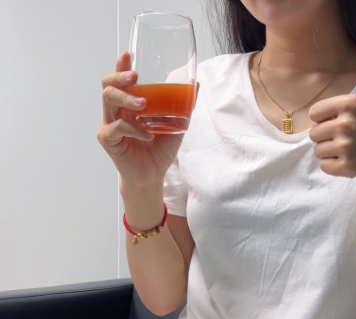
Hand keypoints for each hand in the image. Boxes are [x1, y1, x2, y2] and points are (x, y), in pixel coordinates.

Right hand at [97, 51, 199, 188]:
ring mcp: (110, 123)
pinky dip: (134, 129)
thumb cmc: (159, 150)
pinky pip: (117, 127)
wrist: (152, 175)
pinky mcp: (108, 139)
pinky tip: (147, 136)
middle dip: (120, 76)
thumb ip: (183, 106)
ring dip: (126, 98)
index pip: (120, 79)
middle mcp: (116, 110)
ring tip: (143, 104)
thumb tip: (196, 84)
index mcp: (129, 103)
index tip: (128, 54)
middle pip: (108, 84)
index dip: (121, 65)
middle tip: (135, 77)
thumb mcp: (176, 125)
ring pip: (108, 100)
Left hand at [308, 34, 355, 180]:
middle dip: (327, 136)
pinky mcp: (347, 166)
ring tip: (349, 148)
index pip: (315, 113)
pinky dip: (333, 166)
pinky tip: (349, 160)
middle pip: (314, 133)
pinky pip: (324, 166)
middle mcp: (346, 125)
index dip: (325, 118)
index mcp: (349, 104)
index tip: (340, 120)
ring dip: (329, 151)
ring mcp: (347, 147)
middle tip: (347, 137)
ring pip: (318, 150)